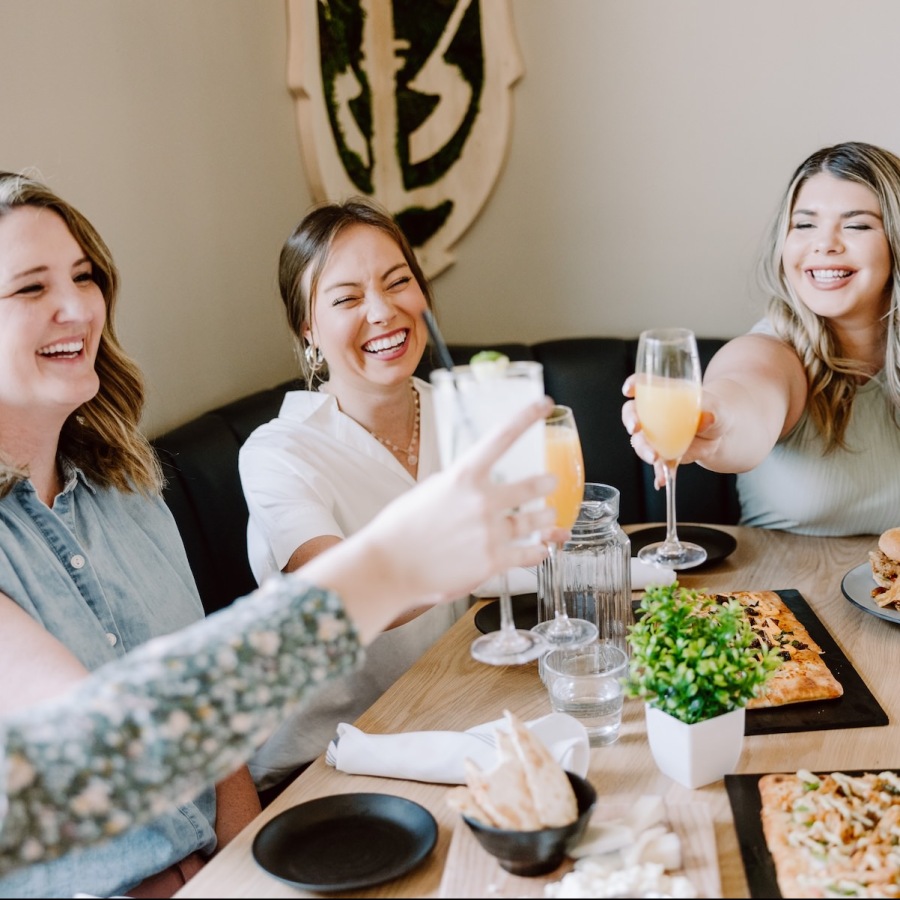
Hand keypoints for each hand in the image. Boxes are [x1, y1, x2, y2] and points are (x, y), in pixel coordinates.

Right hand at [370, 395, 565, 602]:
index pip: (501, 437)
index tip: (544, 403)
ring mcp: (489, 532)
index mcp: (462, 476)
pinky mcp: (492, 562)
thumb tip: (475, 484)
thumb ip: (458, 484)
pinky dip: (538, 551)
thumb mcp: (429, 491)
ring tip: (549, 518)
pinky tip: (540, 549)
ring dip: (546, 519)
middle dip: (545, 484)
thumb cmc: (401, 529)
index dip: (527, 416)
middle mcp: (481, 501)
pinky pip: (530, 554)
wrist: (388, 567)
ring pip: (536, 521)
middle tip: (550, 483)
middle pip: (532, 486)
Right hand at [621, 375, 717, 487]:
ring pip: (640, 441)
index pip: (642, 384)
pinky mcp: (663, 453)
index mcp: (662, 395)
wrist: (720, 434)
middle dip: (631, 421)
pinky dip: (658, 473)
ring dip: (643, 449)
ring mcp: (655, 435)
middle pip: (632, 414)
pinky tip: (661, 480)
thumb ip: (712, 412)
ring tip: (655, 458)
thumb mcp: (717, 408)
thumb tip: (707, 417)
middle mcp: (652, 414)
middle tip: (636, 428)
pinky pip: (656, 464)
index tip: (629, 390)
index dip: (633, 384)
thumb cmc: (715, 412)